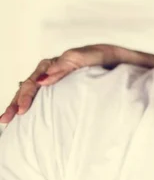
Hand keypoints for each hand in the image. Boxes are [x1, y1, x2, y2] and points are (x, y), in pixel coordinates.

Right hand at [0, 44, 119, 123]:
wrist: (116, 61)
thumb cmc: (100, 58)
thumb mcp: (84, 58)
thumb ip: (64, 66)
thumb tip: (42, 80)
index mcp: (52, 65)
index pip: (32, 83)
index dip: (25, 97)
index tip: (21, 111)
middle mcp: (50, 73)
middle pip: (27, 89)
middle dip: (14, 104)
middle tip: (5, 119)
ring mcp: (55, 81)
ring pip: (32, 94)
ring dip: (18, 106)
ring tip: (7, 121)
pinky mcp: (62, 89)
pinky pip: (43, 98)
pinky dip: (33, 106)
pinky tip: (26, 117)